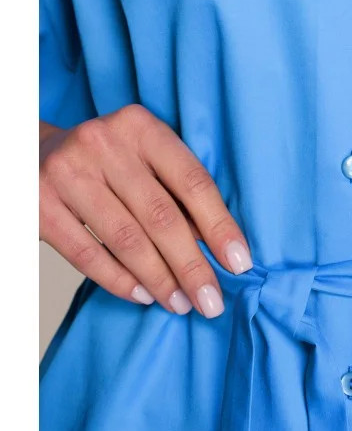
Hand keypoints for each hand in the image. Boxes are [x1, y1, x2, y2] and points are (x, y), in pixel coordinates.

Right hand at [39, 104, 252, 317]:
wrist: (33, 152)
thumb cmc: (107, 160)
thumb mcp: (143, 155)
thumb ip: (174, 190)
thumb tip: (216, 248)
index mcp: (141, 126)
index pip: (192, 181)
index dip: (219, 226)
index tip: (240, 263)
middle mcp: (104, 144)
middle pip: (161, 216)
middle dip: (192, 266)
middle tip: (212, 301)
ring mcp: (68, 173)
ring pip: (126, 239)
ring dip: (160, 279)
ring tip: (181, 304)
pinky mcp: (38, 205)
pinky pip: (86, 253)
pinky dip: (118, 280)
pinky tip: (143, 295)